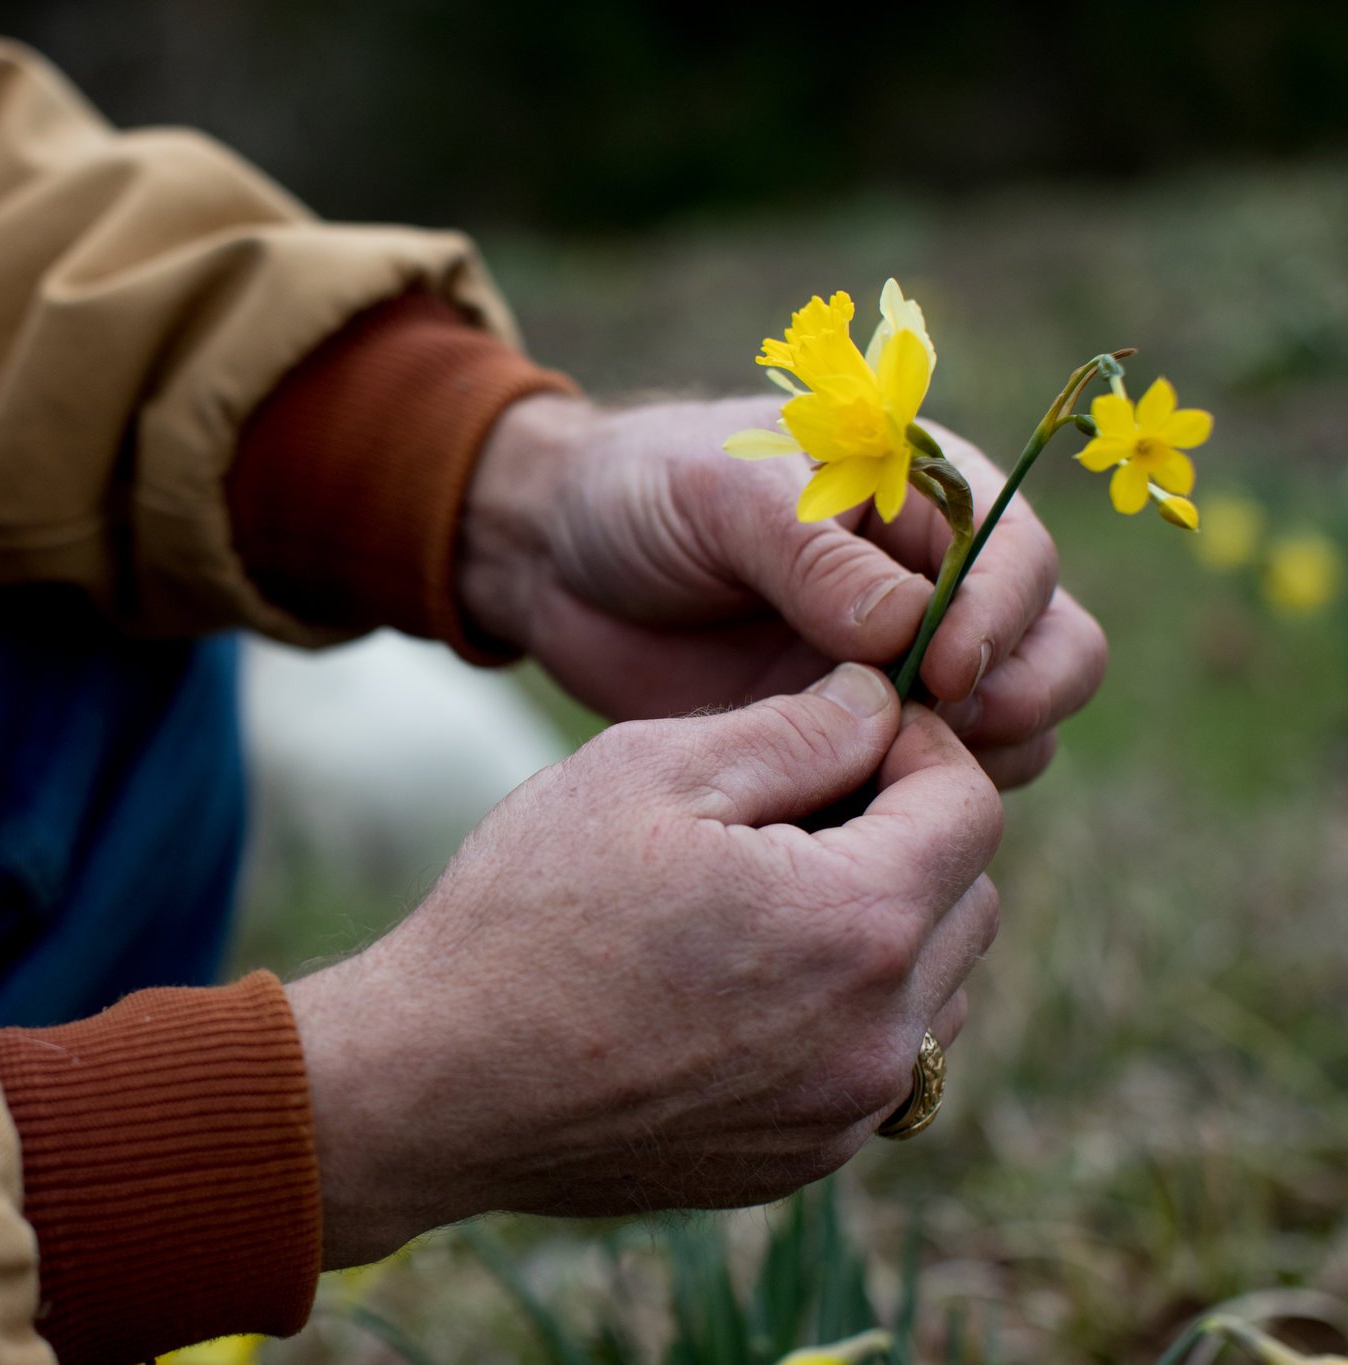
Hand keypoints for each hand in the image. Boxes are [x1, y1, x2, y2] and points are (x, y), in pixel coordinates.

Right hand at [286, 665, 1000, 1267]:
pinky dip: (844, 1010)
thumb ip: (795, 728)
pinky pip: (875, 1066)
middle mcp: (877, 1033)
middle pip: (970, 898)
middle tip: (798, 809)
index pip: (970, 802)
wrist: (440, 1082)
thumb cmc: (529, 911)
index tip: (845, 726)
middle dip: (910, 834)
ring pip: (937, 990)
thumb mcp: (647, 771)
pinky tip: (740, 980)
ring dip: (889, 928)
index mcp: (854, 921)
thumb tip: (881, 700)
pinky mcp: (798, 1161)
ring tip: (767, 896)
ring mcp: (841, 1112)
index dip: (917, 741)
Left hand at [457, 393, 1106, 787]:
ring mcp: (904, 669)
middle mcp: (938, 583)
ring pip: (1014, 729)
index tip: (943, 668)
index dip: (1001, 616)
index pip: (1020, 557)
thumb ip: (809, 551)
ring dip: (974, 758)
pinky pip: (927, 786)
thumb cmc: (642, 491)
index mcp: (924, 494)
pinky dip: (910, 804)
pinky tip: (840, 807)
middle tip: (937, 729)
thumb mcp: (717, 493)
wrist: (558, 562)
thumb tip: (907, 626)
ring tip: (876, 767)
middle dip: (1017, 693)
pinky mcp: (857, 739)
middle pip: (1054, 650)